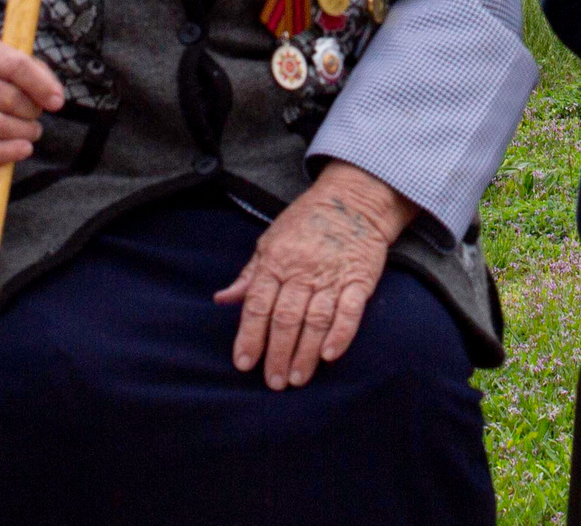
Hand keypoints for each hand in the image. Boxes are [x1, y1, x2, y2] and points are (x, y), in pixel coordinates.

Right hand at [0, 40, 64, 165]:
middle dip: (32, 111)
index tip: (57, 101)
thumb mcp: (2, 63)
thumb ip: (32, 69)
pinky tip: (23, 149)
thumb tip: (54, 94)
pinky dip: (8, 152)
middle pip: (10, 98)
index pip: (15, 66)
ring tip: (31, 132)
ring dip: (24, 131)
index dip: (41, 84)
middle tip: (34, 115)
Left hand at [215, 161, 411, 390]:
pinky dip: (340, 334)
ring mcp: (332, 276)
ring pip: (314, 320)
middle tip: (272, 381)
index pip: (257, 304)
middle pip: (285, 318)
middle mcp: (302, 270)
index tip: (244, 363)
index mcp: (276, 261)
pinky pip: (349, 311)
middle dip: (277, 353)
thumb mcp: (270, 241)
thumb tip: (222, 299)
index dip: (249, 335)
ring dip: (305, 352)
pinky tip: (330, 355)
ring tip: (296, 378)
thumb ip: (249, 275)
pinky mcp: (359, 280)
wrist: (352, 199)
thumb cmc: (306, 221)